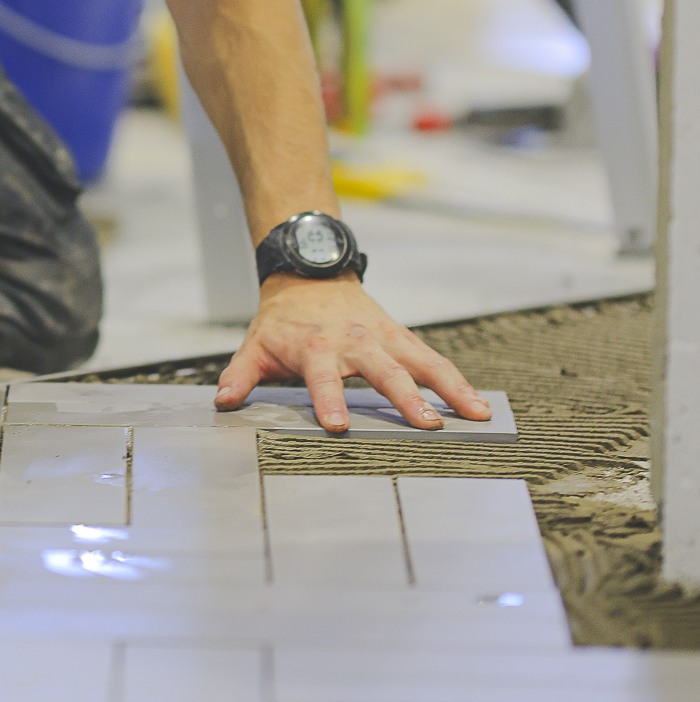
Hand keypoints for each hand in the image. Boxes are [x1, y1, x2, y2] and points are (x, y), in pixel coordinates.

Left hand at [217, 275, 490, 433]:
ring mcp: (384, 338)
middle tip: (427, 425)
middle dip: (406, 399)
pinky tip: (477, 403)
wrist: (310, 275)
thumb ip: (240, 375)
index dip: (329, 401)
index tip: (338, 426)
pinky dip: (457, 380)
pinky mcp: (402, 337)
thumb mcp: (256, 344)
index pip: (322, 379)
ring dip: (450, 389)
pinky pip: (434, 360)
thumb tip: (223, 401)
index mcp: (316, 348)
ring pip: (422, 363)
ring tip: (475, 414)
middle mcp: (355, 342)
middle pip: (384, 372)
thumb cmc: (284, 321)